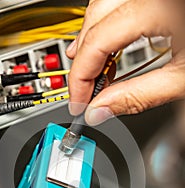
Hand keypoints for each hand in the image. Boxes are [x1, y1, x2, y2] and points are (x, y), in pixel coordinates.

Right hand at [67, 0, 184, 124]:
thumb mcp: (182, 80)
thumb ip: (139, 96)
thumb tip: (99, 110)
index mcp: (159, 8)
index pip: (99, 39)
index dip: (81, 76)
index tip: (78, 102)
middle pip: (96, 18)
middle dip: (83, 60)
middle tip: (83, 93)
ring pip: (104, 8)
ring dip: (92, 42)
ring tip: (92, 73)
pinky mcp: (156, 1)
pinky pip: (120, 6)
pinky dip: (108, 29)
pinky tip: (109, 50)